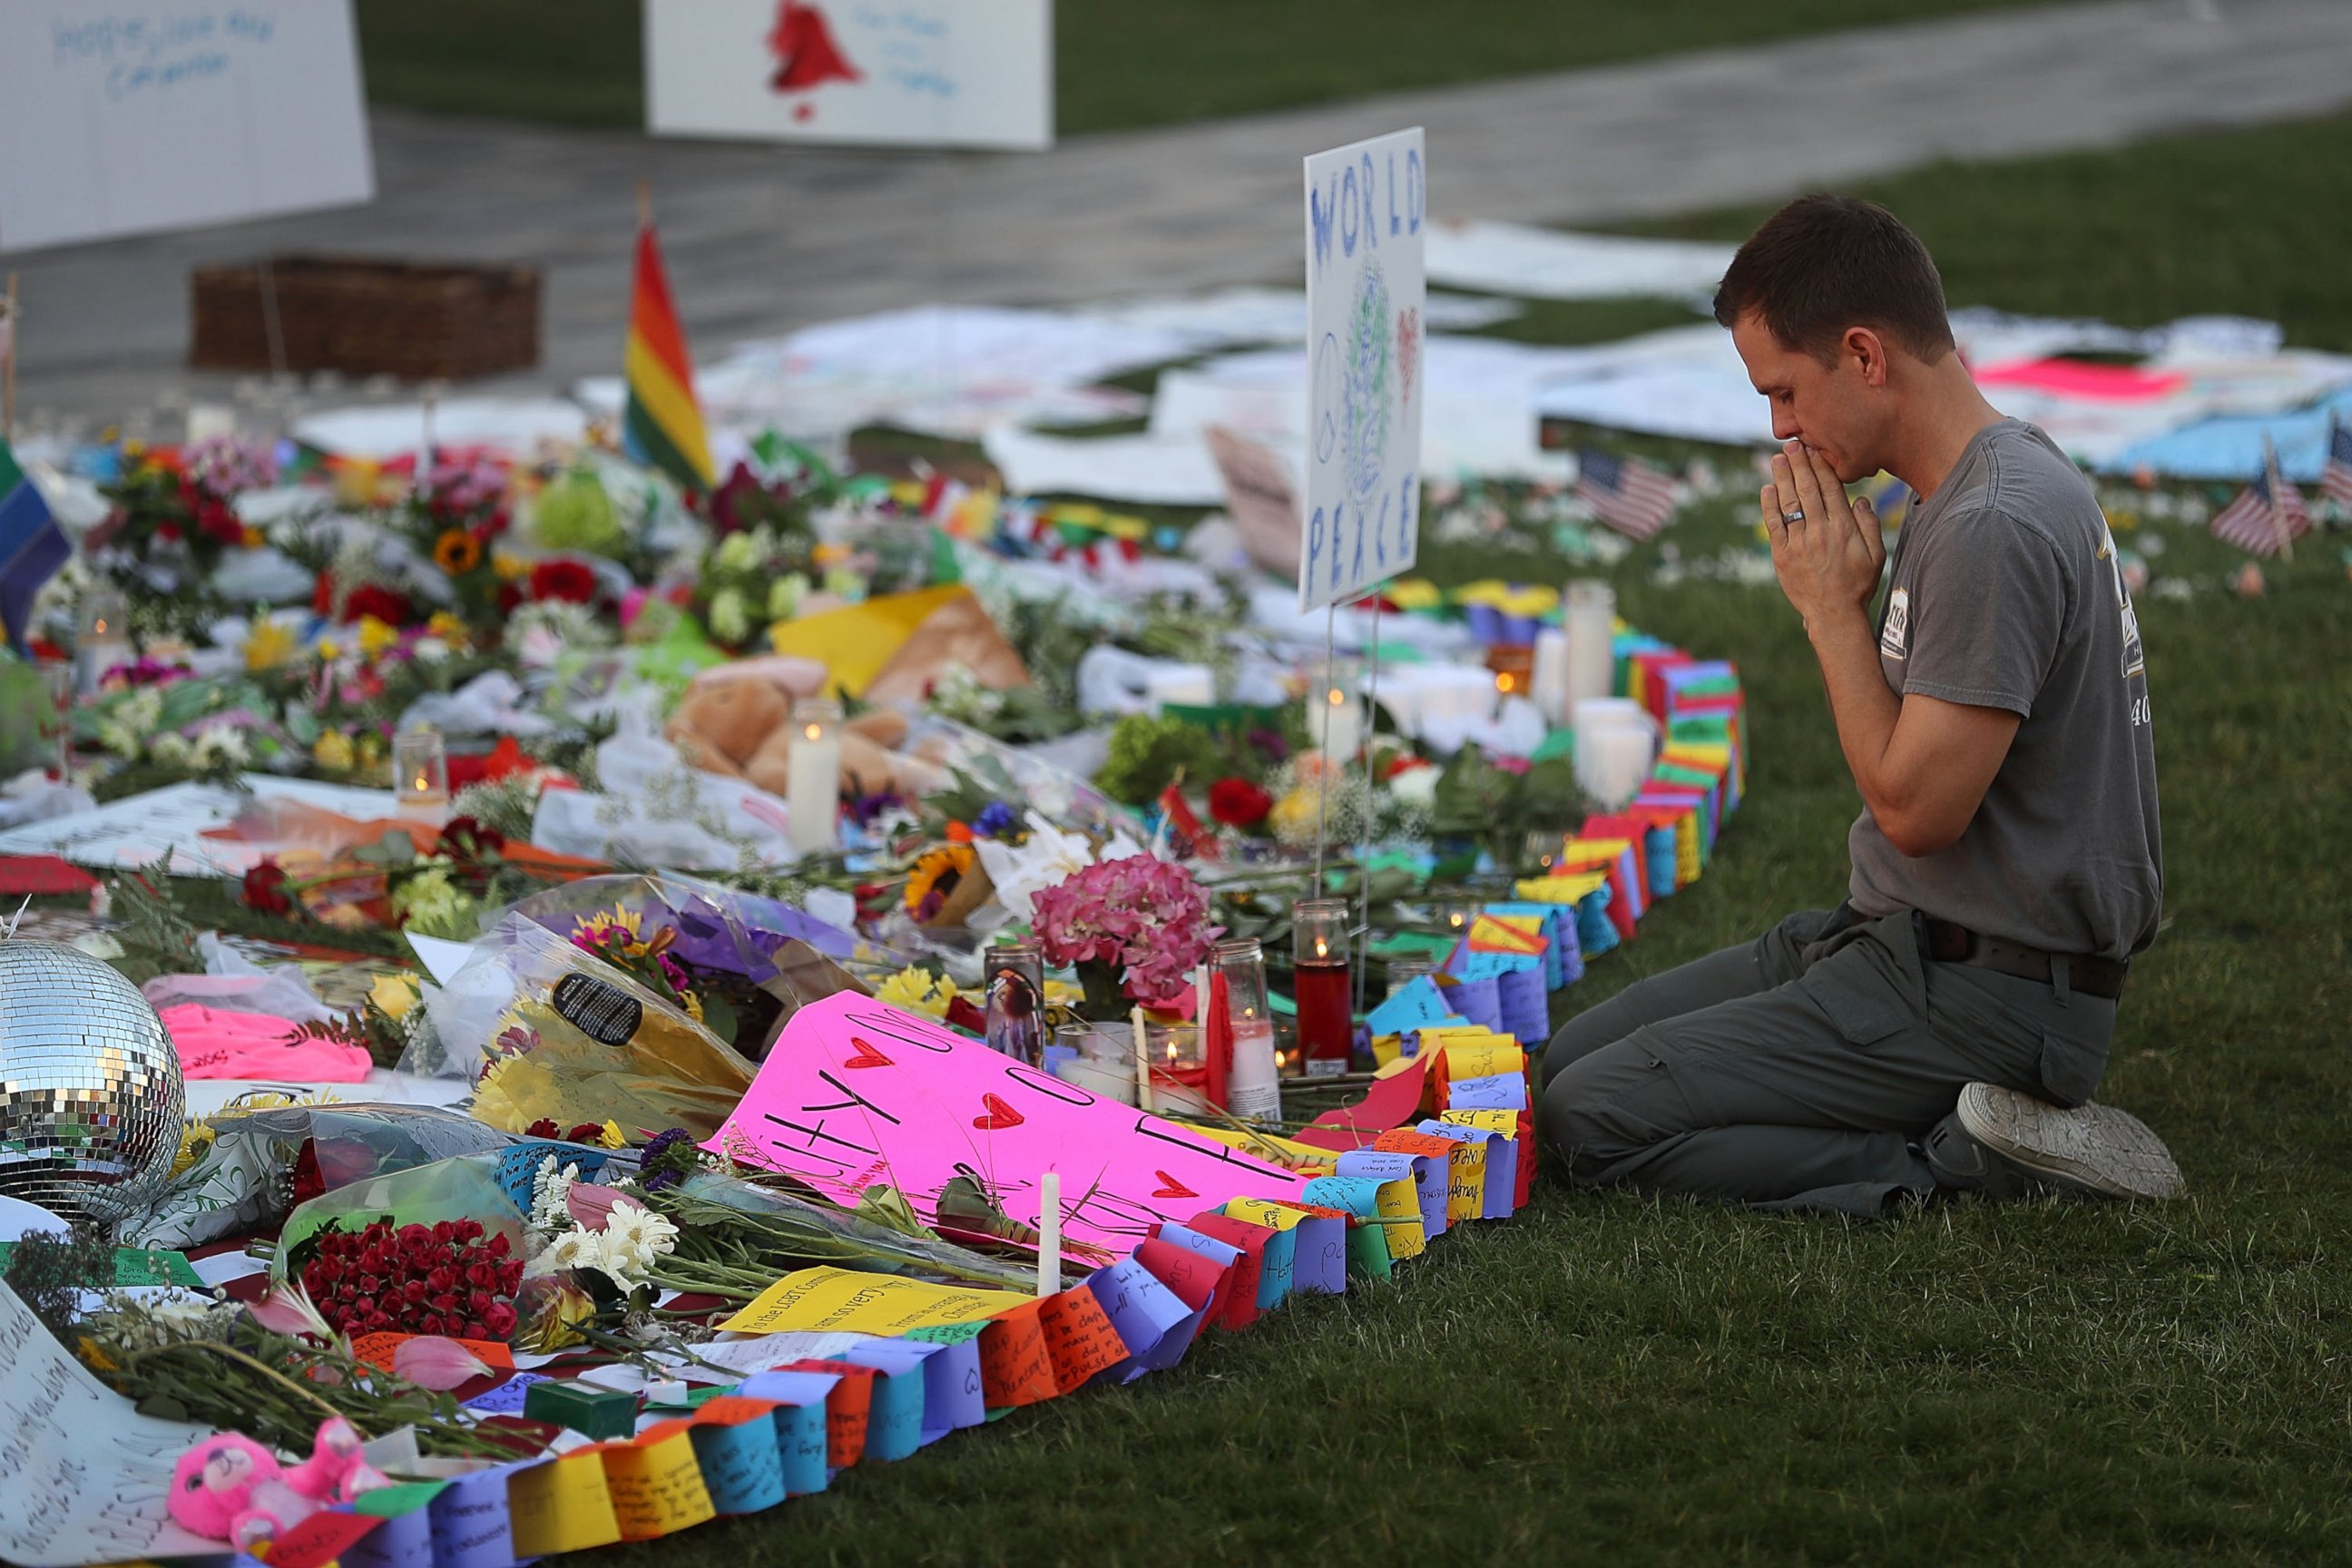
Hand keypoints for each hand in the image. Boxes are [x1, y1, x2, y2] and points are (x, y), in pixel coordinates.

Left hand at [1761, 439, 1885, 631]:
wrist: (1833, 614)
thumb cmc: (1858, 584)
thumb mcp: (1876, 554)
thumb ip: (1869, 524)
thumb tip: (1860, 498)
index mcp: (1844, 528)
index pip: (1831, 489)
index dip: (1821, 467)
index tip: (1815, 450)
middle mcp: (1820, 532)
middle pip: (1807, 490)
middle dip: (1799, 464)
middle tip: (1792, 444)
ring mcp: (1799, 544)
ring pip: (1789, 504)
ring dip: (1782, 478)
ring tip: (1777, 459)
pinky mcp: (1782, 556)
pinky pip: (1773, 525)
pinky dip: (1769, 505)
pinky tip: (1767, 489)